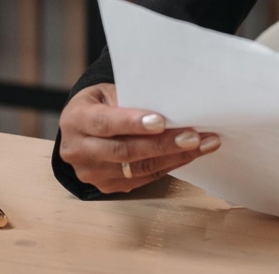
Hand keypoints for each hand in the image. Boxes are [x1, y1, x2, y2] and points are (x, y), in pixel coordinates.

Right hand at [56, 83, 220, 192]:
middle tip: (194, 136)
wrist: (81, 129)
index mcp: (76, 119)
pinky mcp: (107, 186)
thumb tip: (172, 107)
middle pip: (125, 150)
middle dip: (163, 144)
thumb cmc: (100, 104)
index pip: (105, 123)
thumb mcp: (107, 93)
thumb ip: (131, 100)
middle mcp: (78, 150)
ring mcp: (92, 172)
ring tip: (202, 145)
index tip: (162, 121)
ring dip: (174, 157)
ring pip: (138, 168)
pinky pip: (143, 178)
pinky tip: (188, 155)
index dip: (133, 123)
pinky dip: (169, 165)